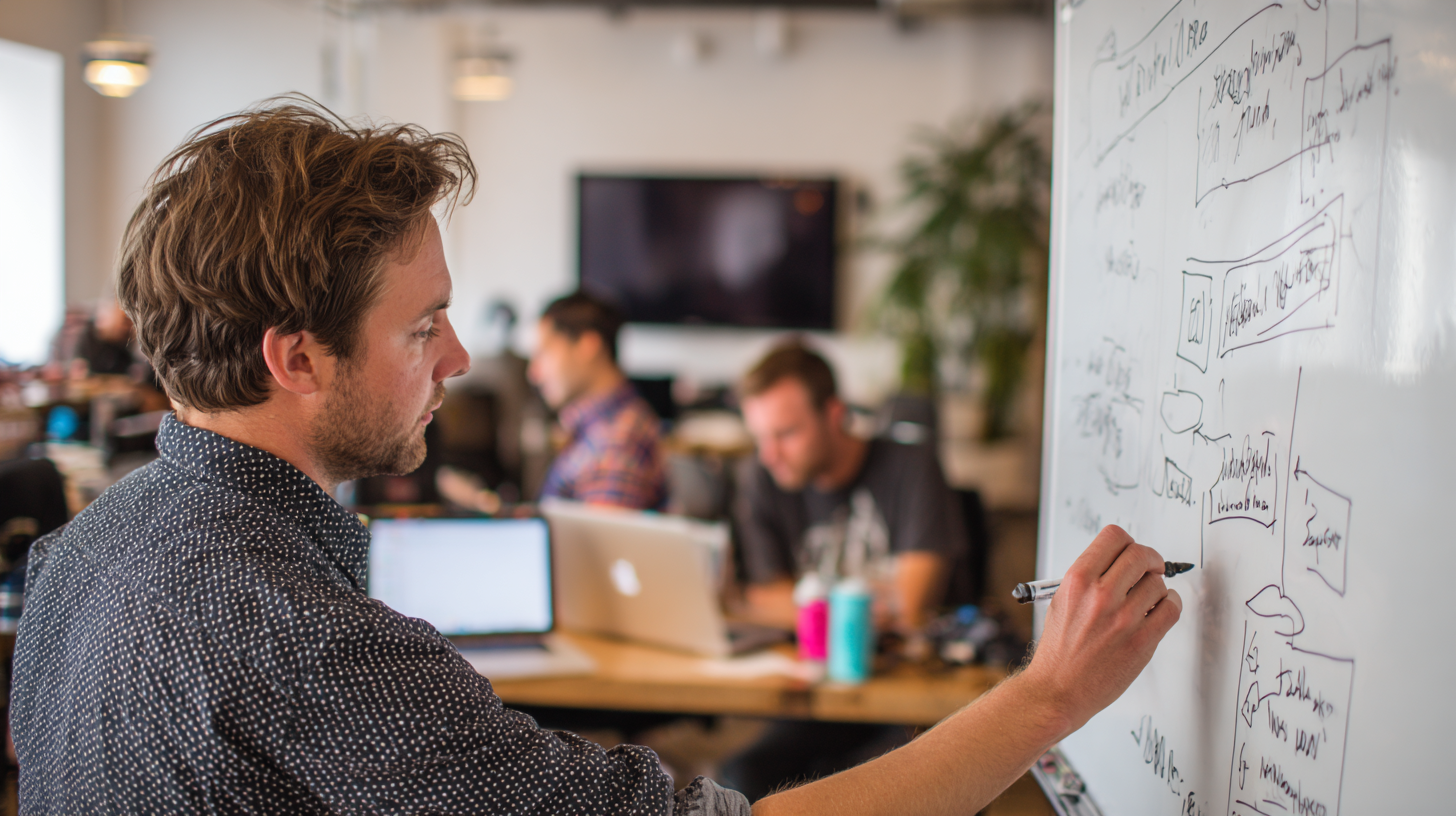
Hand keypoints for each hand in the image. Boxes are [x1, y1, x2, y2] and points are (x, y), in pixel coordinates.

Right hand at [1019, 524, 1181, 735]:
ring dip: (1157, 587)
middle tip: (1151, 567)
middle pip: (1141, 554)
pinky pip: (1172, 608)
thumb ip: (1090, 578)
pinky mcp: (1143, 641)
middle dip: (1150, 558)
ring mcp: (1124, 619)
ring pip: (1159, 583)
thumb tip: (1121, 563)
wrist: (1058, 690)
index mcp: (1077, 580)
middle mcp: (1100, 595)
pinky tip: (1159, 610)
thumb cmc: (1059, 650)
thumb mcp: (1062, 601)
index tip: (1132, 551)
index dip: (1127, 541)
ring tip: (1147, 599)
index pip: (1114, 537)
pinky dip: (1171, 604)